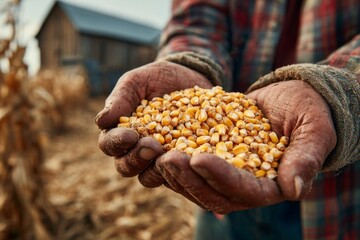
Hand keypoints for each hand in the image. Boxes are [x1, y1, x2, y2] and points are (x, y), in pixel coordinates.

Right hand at [96, 61, 212, 185]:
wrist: (189, 76)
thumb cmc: (157, 78)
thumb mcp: (137, 82)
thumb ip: (120, 99)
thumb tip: (101, 121)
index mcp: (120, 132)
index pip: (109, 145)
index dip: (116, 143)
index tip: (130, 135)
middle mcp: (136, 150)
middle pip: (126, 166)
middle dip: (136, 158)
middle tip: (152, 146)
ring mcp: (159, 158)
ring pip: (149, 176)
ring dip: (156, 169)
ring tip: (168, 155)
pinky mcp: (181, 160)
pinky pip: (178, 173)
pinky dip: (181, 169)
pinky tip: (190, 160)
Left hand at [154, 80, 336, 213]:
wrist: (292, 97)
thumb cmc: (308, 111)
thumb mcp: (313, 130)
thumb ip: (306, 158)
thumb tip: (294, 191)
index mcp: (270, 186)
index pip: (243, 190)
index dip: (220, 176)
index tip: (199, 159)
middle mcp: (244, 186)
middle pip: (212, 193)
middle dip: (188, 178)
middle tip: (168, 158)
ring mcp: (225, 174)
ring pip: (194, 184)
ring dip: (174, 171)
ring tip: (154, 151)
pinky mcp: (212, 159)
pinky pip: (188, 165)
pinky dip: (172, 157)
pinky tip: (155, 142)